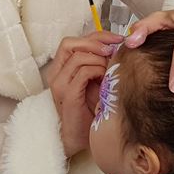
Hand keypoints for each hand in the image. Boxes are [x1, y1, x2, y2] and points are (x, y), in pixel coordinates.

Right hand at [48, 31, 123, 156]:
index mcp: (61, 67)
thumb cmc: (87, 110)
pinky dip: (97, 71)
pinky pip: (83, 72)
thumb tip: (118, 46)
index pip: (76, 40)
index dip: (97, 35)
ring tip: (110, 69)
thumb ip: (99, 63)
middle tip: (114, 49)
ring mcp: (59, 83)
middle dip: (96, 42)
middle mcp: (56, 72)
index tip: (117, 39)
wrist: (77, 137)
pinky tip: (104, 79)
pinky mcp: (67, 94)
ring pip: (78, 56)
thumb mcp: (94, 81)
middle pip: (70, 43)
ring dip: (99, 59)